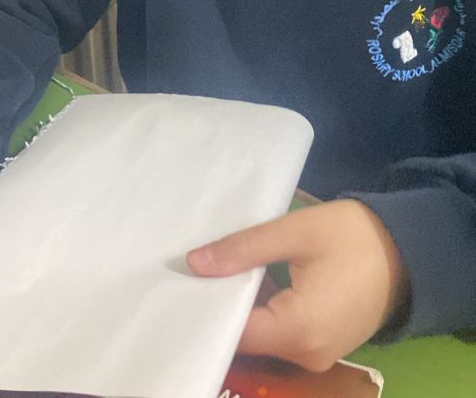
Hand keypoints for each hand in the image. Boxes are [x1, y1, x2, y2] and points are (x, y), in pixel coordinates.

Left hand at [187, 199, 408, 371]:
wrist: (409, 250)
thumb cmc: (352, 236)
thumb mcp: (295, 232)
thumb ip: (244, 248)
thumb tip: (194, 263)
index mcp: (298, 330)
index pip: (233, 332)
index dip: (204, 307)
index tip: (177, 282)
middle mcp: (305, 355)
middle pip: (245, 338)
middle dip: (218, 305)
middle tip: (187, 271)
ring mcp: (315, 354)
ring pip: (261, 336)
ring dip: (240, 306)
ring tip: (209, 270)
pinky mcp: (320, 344)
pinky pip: (280, 333)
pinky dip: (262, 310)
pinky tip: (242, 280)